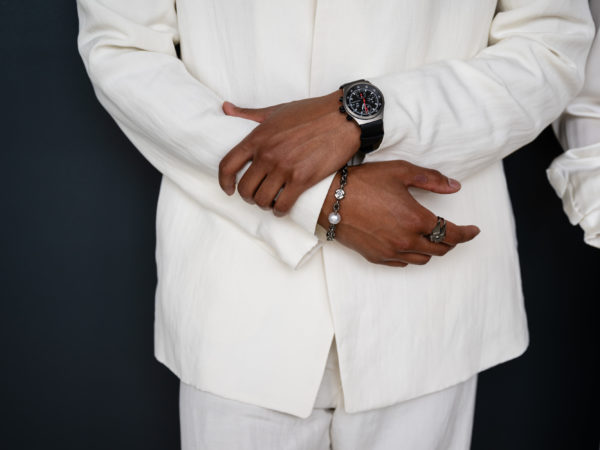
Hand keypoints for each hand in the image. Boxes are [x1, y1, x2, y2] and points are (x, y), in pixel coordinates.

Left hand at [218, 91, 359, 215]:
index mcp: (257, 137)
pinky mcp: (302, 179)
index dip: (224, 182)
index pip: (228, 165)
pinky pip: (283, 205)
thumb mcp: (276, 110)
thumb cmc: (311, 112)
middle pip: (244, 188)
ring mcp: (284, 168)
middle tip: (256, 196)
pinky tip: (283, 208)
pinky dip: (280, 210)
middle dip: (248, 197)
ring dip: (264, 204)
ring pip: (262, 200)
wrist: (343, 117)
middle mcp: (267, 154)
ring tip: (271, 202)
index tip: (228, 189)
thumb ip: (249, 114)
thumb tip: (226, 108)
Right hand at [318, 161, 479, 265]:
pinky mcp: (376, 257)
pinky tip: (409, 245)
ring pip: (422, 259)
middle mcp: (405, 241)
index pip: (452, 233)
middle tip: (454, 232)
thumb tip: (454, 186)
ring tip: (431, 238)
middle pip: (440, 249)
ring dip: (432, 250)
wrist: (329, 199)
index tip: (474, 230)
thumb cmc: (363, 182)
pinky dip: (411, 256)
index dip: (467, 233)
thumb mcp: (400, 172)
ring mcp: (390, 252)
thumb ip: (431, 179)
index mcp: (416, 219)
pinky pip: (402, 263)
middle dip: (452, 241)